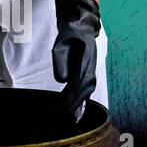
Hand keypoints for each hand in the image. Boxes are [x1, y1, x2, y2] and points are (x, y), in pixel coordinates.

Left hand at [51, 0, 100, 122]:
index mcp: (84, 66)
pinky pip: (83, 93)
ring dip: (74, 109)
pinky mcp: (88, 75)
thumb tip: (63, 81)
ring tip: (64, 120)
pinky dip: (78, 103)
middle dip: (69, 111)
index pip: (74, 91)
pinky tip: (72, 111)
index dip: (65, 104)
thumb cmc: (70, 34)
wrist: (82, 25)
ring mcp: (90, 74)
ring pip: (83, 97)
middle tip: (57, 122)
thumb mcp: (61, 44)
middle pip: (80, 97)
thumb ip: (61, 62)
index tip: (56, 114)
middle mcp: (90, 73)